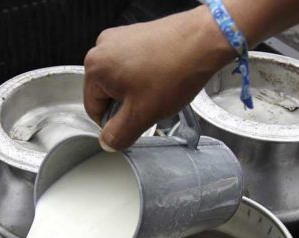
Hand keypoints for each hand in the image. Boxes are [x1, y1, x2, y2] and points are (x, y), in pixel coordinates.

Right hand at [84, 6, 233, 150]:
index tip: (132, 123)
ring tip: (160, 89)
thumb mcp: (141, 115)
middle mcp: (103, 47)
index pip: (93, 109)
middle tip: (151, 105)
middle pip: (107, 93)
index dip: (114, 123)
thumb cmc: (175, 69)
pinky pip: (135, 65)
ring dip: (138, 91)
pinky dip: (147, 76)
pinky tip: (164, 78)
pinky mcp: (138, 35)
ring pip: (123, 80)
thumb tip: (109, 142)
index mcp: (95, 66)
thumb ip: (118, 135)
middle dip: (128, 104)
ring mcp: (121, 38)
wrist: (205, 41)